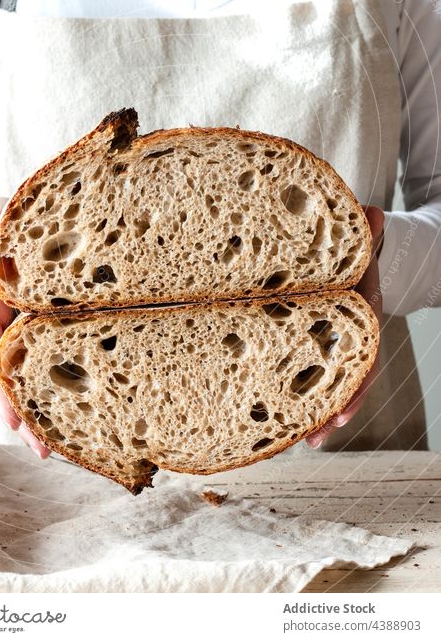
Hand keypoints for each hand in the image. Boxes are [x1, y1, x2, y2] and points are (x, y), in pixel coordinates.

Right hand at [0, 199, 50, 458]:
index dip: (0, 390)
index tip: (14, 420)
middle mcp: (2, 326)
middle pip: (10, 379)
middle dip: (25, 415)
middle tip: (45, 451)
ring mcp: (20, 329)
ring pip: (30, 375)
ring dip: (44, 408)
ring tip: (63, 448)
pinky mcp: (40, 325)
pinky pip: (50, 356)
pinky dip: (61, 382)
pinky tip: (81, 405)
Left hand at [304, 205, 383, 447]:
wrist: (348, 257)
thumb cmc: (349, 253)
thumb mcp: (355, 245)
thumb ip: (365, 233)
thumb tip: (373, 211)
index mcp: (362, 316)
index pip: (362, 356)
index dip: (355, 386)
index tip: (342, 414)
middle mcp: (349, 334)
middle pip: (344, 379)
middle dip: (332, 409)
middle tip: (317, 438)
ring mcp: (330, 341)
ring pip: (325, 380)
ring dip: (313, 409)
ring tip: (301, 440)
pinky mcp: (308, 342)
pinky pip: (303, 368)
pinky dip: (295, 391)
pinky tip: (279, 416)